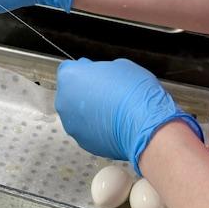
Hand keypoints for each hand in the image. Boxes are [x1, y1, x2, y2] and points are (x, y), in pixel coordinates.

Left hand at [55, 58, 202, 173]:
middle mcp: (64, 102)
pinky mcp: (82, 142)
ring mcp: (71, 125)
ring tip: (112, 111)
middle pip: (71, 94)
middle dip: (85, 93)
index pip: (69, 69)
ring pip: (78, 115)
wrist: (144, 126)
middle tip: (106, 93)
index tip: (96, 74)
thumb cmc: (134, 93)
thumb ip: (100, 70)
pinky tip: (113, 125)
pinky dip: (96, 129)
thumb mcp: (119, 65)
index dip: (85, 71)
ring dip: (89, 112)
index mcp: (69, 78)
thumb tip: (98, 75)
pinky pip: (87, 131)